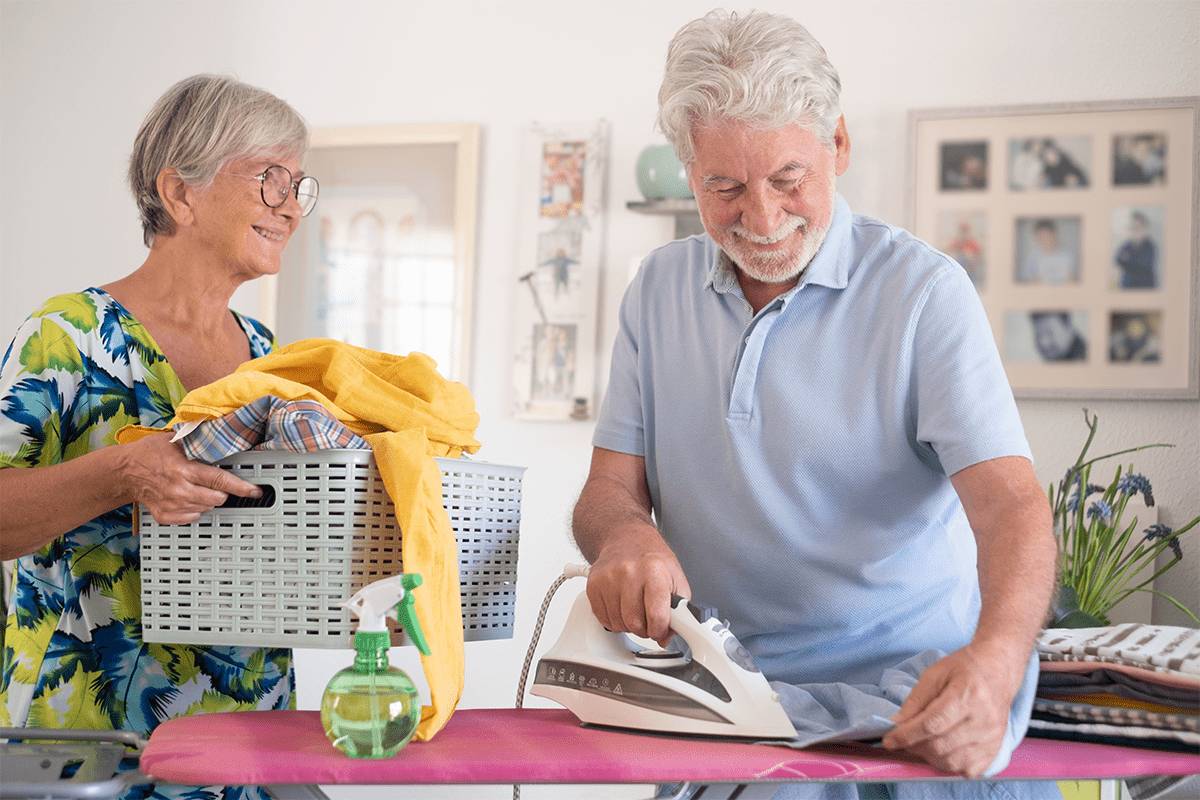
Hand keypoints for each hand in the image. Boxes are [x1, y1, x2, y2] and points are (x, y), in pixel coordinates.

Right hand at [118, 433, 261, 524]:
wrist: (124, 472)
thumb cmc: (150, 453)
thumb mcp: (174, 440)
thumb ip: (197, 440)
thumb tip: (222, 433)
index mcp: (184, 469)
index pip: (219, 480)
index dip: (241, 487)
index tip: (255, 491)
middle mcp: (179, 490)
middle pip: (216, 498)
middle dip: (222, 491)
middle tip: (215, 482)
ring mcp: (172, 505)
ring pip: (206, 508)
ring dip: (207, 499)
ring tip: (195, 486)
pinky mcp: (165, 516)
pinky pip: (191, 517)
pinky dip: (194, 509)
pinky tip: (186, 497)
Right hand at [585, 525, 690, 646]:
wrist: (627, 539)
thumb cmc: (652, 559)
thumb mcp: (676, 579)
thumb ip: (678, 611)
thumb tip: (666, 637)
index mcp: (654, 570)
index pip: (657, 615)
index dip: (660, 629)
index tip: (661, 628)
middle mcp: (629, 572)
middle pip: (635, 623)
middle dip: (644, 629)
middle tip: (648, 619)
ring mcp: (608, 578)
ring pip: (618, 623)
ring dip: (628, 624)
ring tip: (635, 608)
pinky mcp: (593, 584)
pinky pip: (603, 618)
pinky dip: (613, 619)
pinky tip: (621, 605)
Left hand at [881, 642, 1023, 777]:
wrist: (998, 670)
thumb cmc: (964, 668)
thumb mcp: (935, 673)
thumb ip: (916, 699)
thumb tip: (898, 723)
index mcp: (967, 696)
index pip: (932, 724)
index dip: (906, 735)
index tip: (889, 740)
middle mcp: (983, 720)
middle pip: (940, 746)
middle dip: (914, 746)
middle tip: (903, 738)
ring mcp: (991, 738)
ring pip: (952, 762)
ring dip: (929, 756)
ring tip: (921, 742)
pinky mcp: (994, 749)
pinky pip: (968, 770)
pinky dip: (949, 765)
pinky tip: (942, 750)